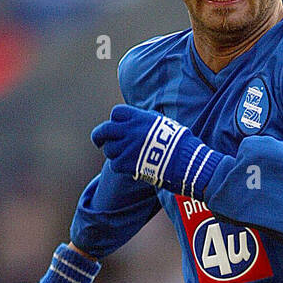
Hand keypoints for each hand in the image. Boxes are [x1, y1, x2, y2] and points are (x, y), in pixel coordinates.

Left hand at [92, 105, 229, 199]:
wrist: (183, 160)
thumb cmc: (178, 142)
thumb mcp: (163, 123)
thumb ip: (146, 120)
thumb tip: (140, 119)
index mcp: (138, 118)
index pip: (116, 114)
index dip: (114, 120)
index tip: (116, 126)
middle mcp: (129, 131)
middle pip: (104, 130)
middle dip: (98, 136)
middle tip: (98, 142)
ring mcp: (126, 147)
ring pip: (109, 150)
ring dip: (114, 154)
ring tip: (124, 158)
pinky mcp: (126, 163)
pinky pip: (114, 165)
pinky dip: (120, 167)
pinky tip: (129, 168)